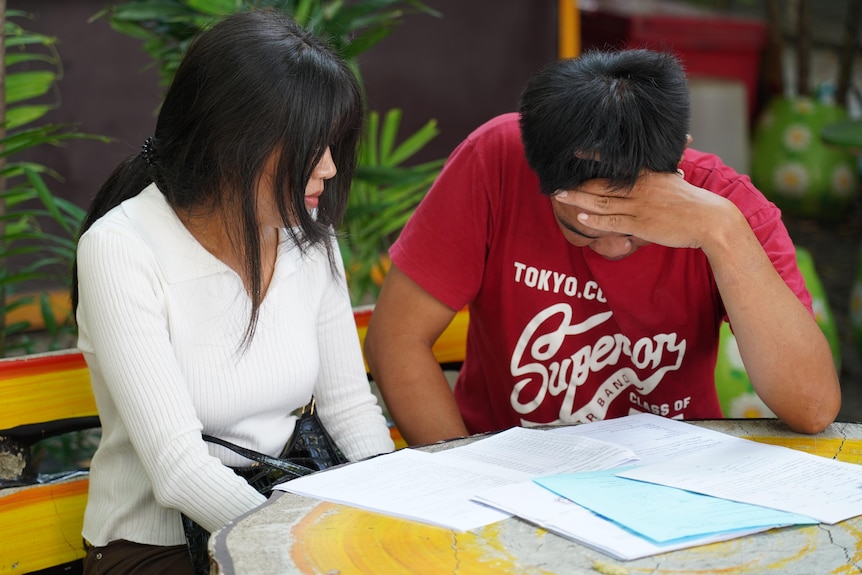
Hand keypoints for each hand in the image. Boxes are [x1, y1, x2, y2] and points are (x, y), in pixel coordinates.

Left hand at [553, 171, 741, 252]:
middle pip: (602, 183)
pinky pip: (612, 222)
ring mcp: (639, 206)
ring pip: (602, 202)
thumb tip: (653, 172)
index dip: (595, 154)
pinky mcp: (640, 224)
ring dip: (578, 198)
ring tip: (560, 196)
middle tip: (556, 180)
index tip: (576, 148)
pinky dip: (594, 219)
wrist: (710, 220)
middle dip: (577, 183)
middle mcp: (640, 188)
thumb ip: (658, 177)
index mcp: (647, 175)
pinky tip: (580, 216)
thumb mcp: (673, 182)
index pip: (616, 161)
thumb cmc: (691, 203)